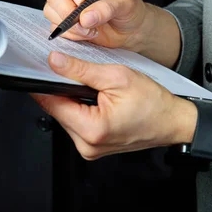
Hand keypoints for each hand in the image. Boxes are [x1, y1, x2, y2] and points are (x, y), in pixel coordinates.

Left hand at [31, 51, 196, 159]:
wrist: (173, 122)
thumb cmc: (154, 103)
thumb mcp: (117, 76)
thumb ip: (81, 69)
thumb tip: (55, 61)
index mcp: (92, 129)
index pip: (52, 103)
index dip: (44, 82)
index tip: (38, 68)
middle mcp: (87, 145)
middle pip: (57, 110)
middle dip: (62, 89)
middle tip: (74, 72)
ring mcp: (90, 149)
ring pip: (66, 116)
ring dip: (72, 99)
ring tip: (91, 87)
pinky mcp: (93, 147)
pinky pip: (77, 124)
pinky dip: (81, 109)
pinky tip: (94, 99)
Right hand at [44, 0, 153, 51]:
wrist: (131, 30)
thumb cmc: (129, 9)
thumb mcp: (125, 3)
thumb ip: (107, 7)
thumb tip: (85, 17)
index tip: (82, 0)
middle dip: (67, 10)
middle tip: (84, 21)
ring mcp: (65, 4)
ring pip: (50, 12)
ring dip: (70, 25)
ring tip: (91, 30)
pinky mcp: (64, 22)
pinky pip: (56, 28)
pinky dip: (70, 34)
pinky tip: (87, 34)